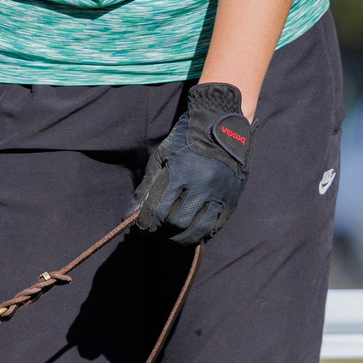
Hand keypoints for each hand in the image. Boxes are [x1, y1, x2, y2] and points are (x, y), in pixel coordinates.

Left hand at [134, 82, 252, 246]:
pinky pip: (216, 226)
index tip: (142, 229)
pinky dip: (202, 234)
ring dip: (182, 238)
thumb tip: (130, 216)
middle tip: (157, 232)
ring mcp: (219, 192)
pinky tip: (192, 232)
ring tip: (173, 236)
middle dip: (163, 231)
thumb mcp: (161, 158)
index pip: (158, 210)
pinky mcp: (232, 198)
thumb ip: (145, 188)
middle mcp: (202, 183)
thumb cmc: (184, 140)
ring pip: (198, 229)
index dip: (147, 224)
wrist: (220, 124)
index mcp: (181, 171)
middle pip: (177, 222)